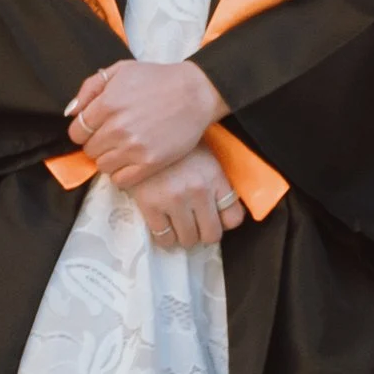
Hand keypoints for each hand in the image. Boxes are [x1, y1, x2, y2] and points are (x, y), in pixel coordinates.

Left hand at [66, 59, 226, 188]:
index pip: (76, 132)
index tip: (96, 128)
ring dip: (109, 159)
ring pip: (102, 166)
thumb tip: (71, 112)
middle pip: (89, 150)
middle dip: (97, 143)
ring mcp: (133, 148)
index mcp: (107, 104)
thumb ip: (90, 88)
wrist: (195, 93)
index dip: (84, 131)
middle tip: (113, 136)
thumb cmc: (157, 79)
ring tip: (123, 148)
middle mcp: (117, 128)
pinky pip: (120, 180)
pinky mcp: (149, 163)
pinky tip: (131, 160)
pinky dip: (121, 173)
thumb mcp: (121, 70)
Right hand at [129, 150, 246, 248]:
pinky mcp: (150, 206)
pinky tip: (163, 225)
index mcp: (214, 177)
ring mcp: (174, 200)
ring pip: (188, 240)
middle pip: (212, 234)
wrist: (140, 133)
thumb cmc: (175, 146)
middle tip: (195, 225)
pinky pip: (164, 238)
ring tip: (178, 224)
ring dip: (183, 236)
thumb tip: (220, 209)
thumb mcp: (204, 157)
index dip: (225, 222)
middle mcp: (198, 191)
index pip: (234, 217)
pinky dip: (165, 237)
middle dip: (204, 233)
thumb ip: (215, 181)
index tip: (215, 218)